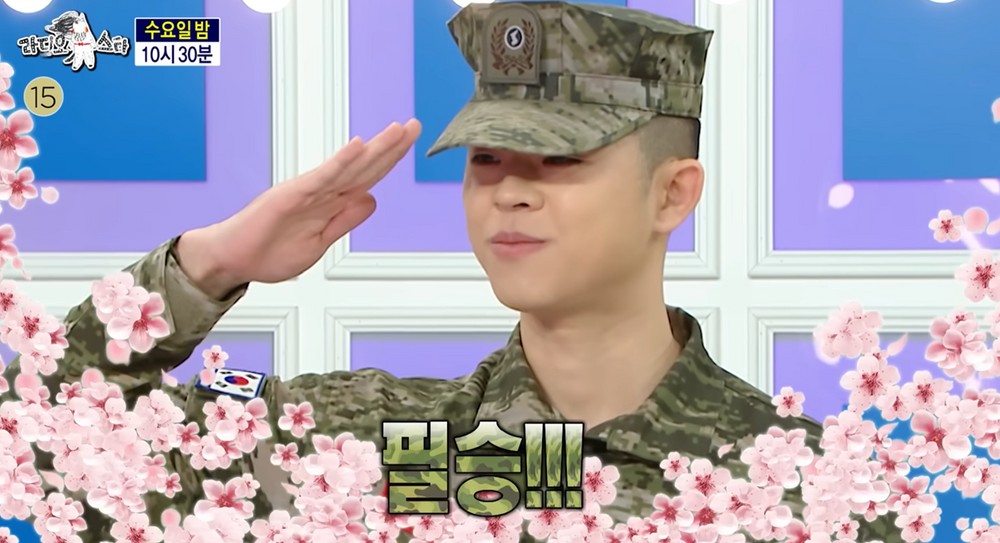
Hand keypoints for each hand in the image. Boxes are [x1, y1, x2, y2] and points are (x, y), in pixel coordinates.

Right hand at [177, 119, 421, 297]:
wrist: (234, 261)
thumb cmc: (269, 252)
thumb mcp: (321, 242)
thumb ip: (345, 220)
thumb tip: (371, 199)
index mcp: (331, 203)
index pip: (368, 177)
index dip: (390, 160)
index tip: (410, 142)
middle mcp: (323, 191)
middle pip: (364, 166)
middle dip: (391, 147)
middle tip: (415, 126)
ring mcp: (308, 191)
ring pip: (348, 166)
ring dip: (374, 148)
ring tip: (397, 131)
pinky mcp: (291, 195)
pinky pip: (321, 176)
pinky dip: (340, 161)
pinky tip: (358, 146)